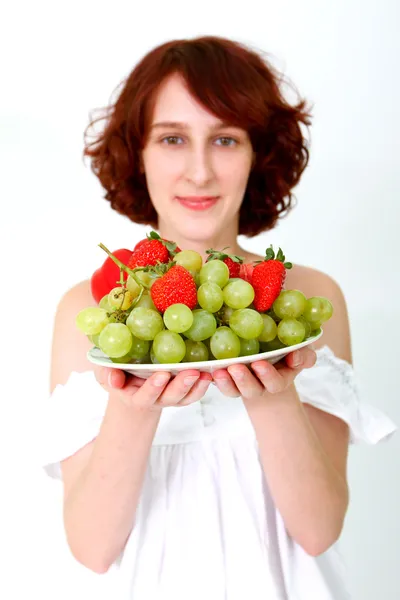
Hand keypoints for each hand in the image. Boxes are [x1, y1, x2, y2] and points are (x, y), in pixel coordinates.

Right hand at [94, 367, 211, 411]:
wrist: (128, 380)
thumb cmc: (117, 373)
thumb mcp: (106, 373)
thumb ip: (107, 375)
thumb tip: (114, 379)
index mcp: (136, 397)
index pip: (145, 396)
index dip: (153, 388)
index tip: (162, 375)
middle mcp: (156, 400)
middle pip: (170, 398)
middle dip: (180, 386)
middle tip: (190, 372)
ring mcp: (171, 397)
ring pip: (185, 396)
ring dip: (195, 385)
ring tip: (203, 372)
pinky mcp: (182, 393)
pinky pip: (194, 393)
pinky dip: (202, 385)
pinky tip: (210, 373)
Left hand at [212, 347, 316, 398]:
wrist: (269, 357)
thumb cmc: (287, 354)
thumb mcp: (300, 352)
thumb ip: (304, 356)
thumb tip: (294, 357)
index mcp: (278, 380)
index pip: (275, 383)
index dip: (267, 376)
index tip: (259, 364)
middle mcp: (260, 386)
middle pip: (252, 390)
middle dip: (244, 380)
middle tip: (235, 368)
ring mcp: (241, 385)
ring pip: (234, 390)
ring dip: (226, 382)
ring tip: (219, 371)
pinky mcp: (227, 380)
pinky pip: (220, 384)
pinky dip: (214, 379)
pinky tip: (209, 370)